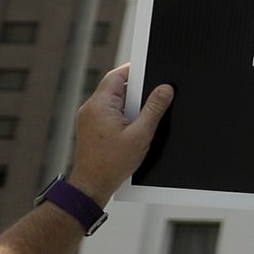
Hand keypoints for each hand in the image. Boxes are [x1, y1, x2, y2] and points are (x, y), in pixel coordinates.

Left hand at [71, 66, 172, 205]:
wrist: (92, 185)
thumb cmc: (110, 164)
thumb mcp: (140, 134)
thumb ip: (154, 109)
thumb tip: (165, 89)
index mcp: (99, 105)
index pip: (116, 76)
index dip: (134, 70)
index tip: (149, 68)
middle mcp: (90, 109)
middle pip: (116, 87)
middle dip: (136, 91)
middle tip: (151, 99)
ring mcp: (88, 118)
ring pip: (113, 101)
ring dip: (130, 105)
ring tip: (140, 120)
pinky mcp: (90, 127)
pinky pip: (109, 112)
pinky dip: (123, 115)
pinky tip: (132, 129)